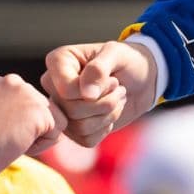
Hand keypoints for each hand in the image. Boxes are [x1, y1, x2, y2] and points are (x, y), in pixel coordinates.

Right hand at [0, 74, 63, 183]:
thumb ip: (14, 111)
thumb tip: (42, 119)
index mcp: (2, 83)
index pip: (30, 106)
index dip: (17, 127)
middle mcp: (15, 81)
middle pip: (44, 112)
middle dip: (29, 132)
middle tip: (2, 138)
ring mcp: (27, 92)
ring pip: (54, 121)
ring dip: (36, 139)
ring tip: (10, 140)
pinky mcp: (39, 108)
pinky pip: (57, 132)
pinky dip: (41, 145)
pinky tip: (18, 143)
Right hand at [41, 40, 158, 147]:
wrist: (140, 81)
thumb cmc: (126, 62)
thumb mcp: (117, 54)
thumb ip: (99, 68)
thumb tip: (86, 95)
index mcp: (58, 61)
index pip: (66, 89)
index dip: (93, 90)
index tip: (112, 79)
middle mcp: (53, 86)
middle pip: (71, 110)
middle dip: (105, 103)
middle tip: (119, 88)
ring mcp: (61, 109)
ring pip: (78, 127)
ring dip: (108, 114)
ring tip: (118, 97)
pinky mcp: (73, 128)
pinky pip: (85, 139)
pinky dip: (106, 128)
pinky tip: (111, 112)